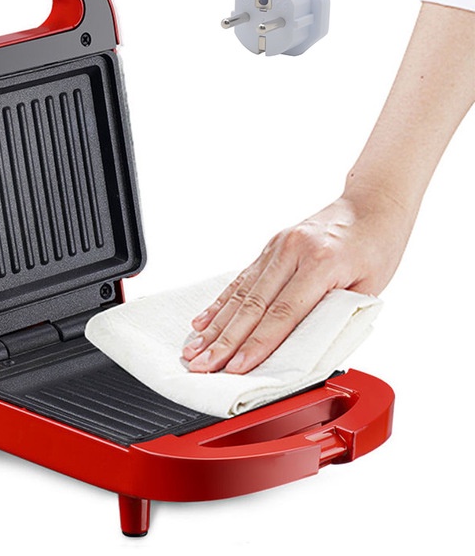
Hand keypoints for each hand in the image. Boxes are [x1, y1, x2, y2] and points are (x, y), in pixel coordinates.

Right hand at [182, 192, 413, 373]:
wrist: (372, 202)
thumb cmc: (377, 246)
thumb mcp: (368, 288)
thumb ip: (333, 317)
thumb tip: (302, 350)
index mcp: (322, 262)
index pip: (283, 313)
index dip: (256, 345)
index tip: (236, 367)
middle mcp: (293, 250)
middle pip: (252, 305)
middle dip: (224, 341)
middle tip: (202, 364)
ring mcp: (277, 246)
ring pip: (241, 293)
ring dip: (215, 326)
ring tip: (194, 349)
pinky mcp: (270, 246)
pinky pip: (241, 279)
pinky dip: (220, 303)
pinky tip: (203, 321)